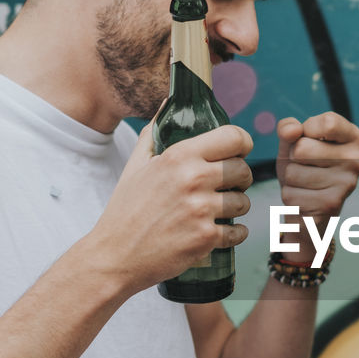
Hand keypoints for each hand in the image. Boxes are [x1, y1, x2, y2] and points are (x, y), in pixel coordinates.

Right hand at [87, 122, 252, 295]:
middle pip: (243, 170)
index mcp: (179, 156)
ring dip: (236, 208)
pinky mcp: (206, 238)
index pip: (233, 137)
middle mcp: (193, 179)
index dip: (242, 144)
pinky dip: (234, 234)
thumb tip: (169, 102)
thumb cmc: (126, 210)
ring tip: (219, 211)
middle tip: (228, 186)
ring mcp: (201, 210)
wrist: (114, 255)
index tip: (240, 152)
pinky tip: (220, 232)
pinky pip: (238, 231)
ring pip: (244, 202)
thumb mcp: (136, 164)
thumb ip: (155, 131)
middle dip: (240, 178)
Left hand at [275, 113, 358, 263]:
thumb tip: (292, 131)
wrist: (309, 206)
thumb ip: (288, 128)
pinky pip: (291, 193)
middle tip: (305, 165)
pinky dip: (290, 196)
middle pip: (302, 148)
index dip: (307, 129)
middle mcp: (356, 160)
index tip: (311, 138)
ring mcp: (346, 184)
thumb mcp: (294, 141)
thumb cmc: (303, 166)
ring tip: (305, 182)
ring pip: (293, 172)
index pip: (328, 123)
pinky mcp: (330, 205)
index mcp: (354, 138)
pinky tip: (305, 198)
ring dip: (290, 178)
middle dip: (293, 157)